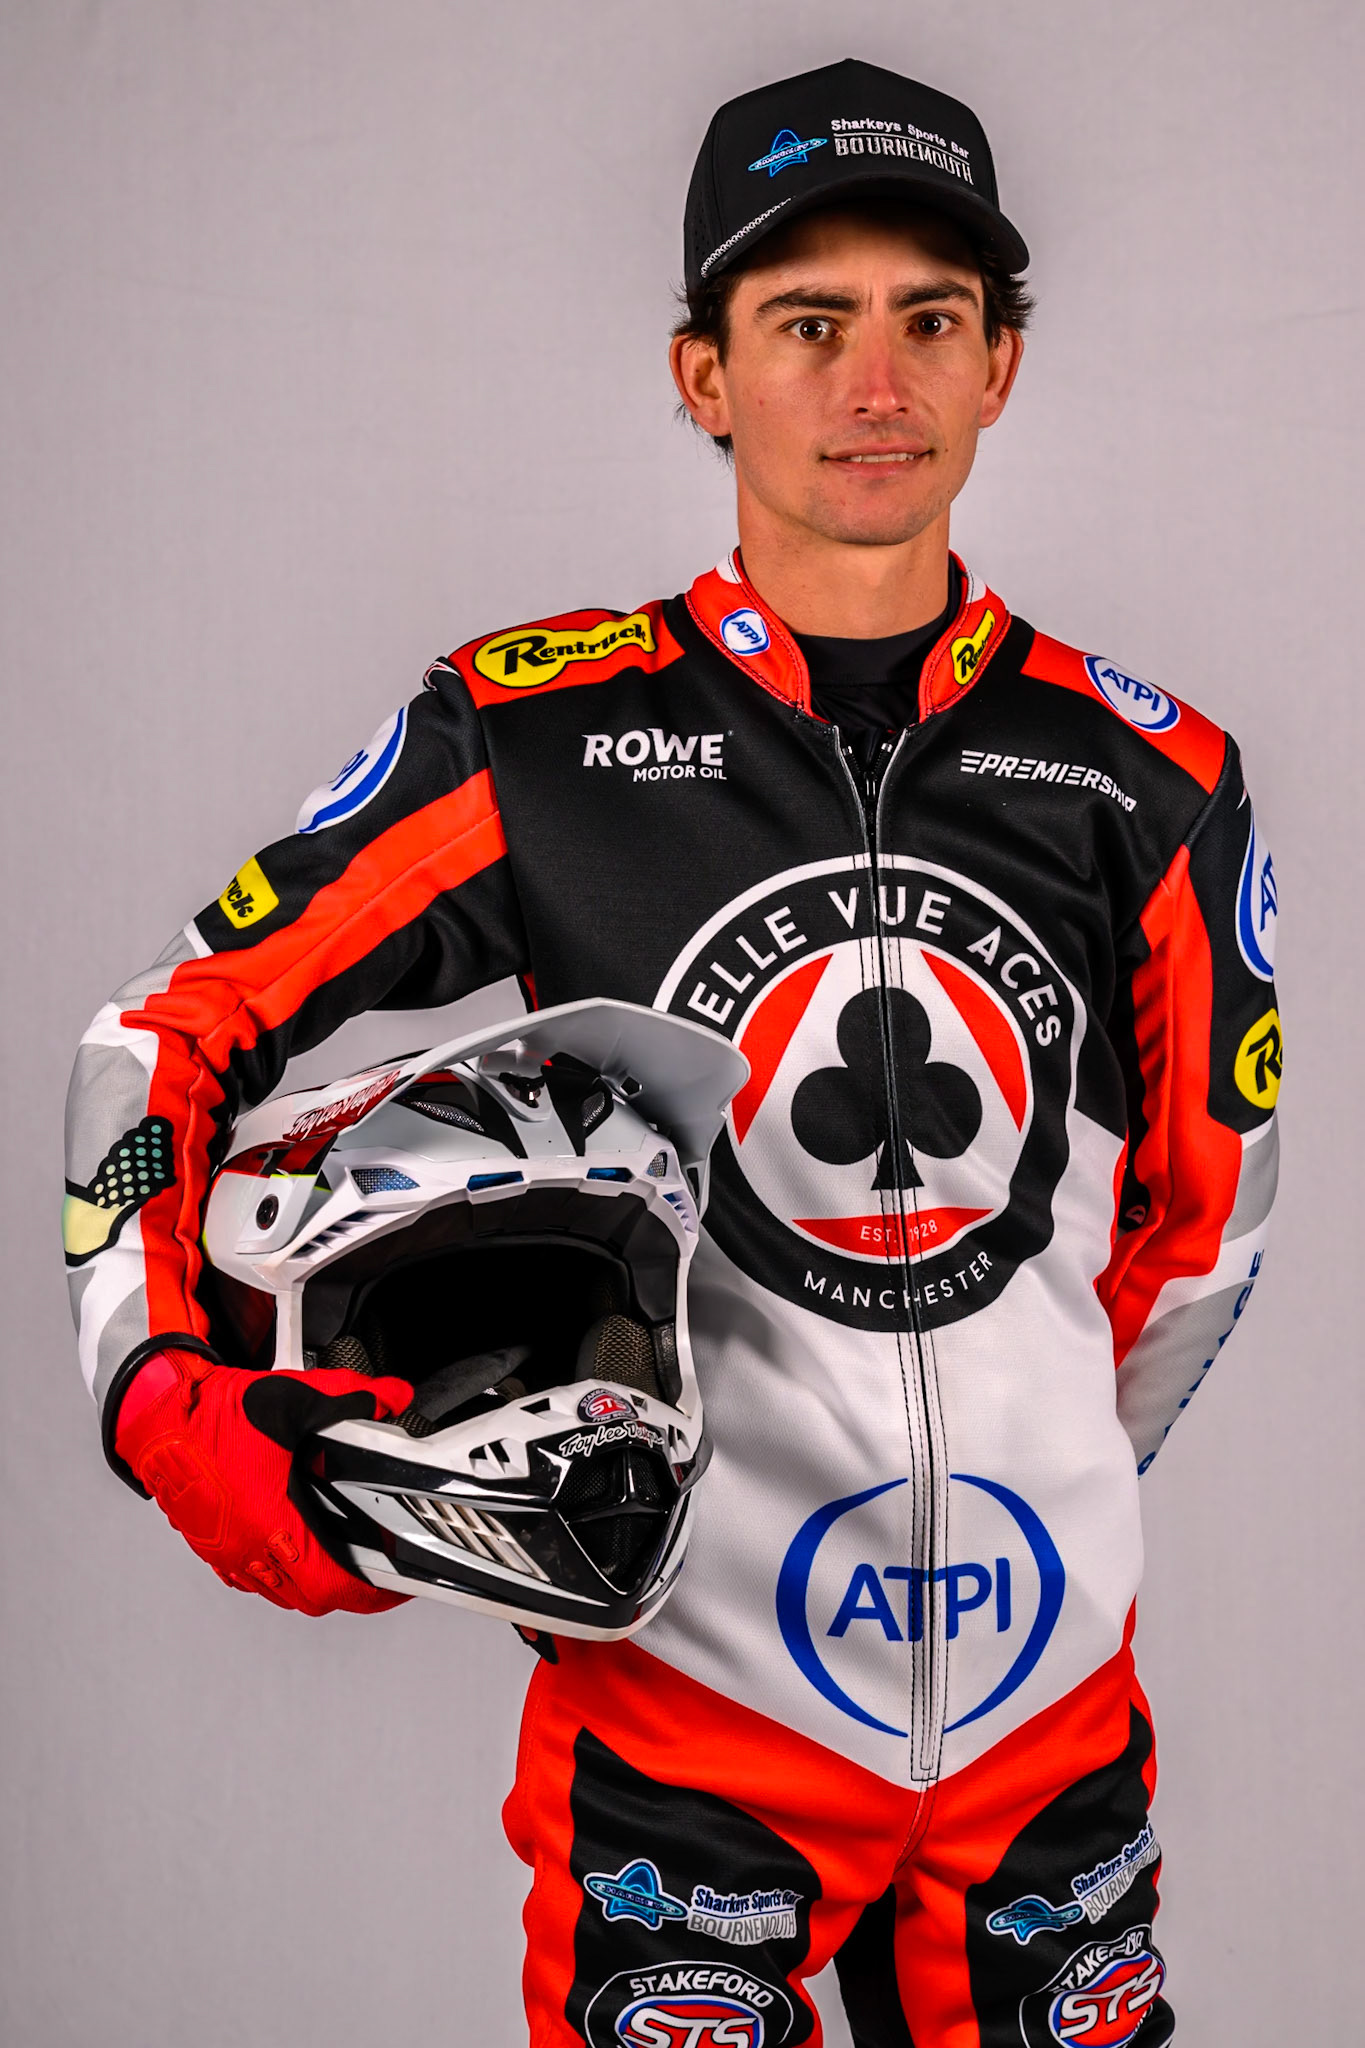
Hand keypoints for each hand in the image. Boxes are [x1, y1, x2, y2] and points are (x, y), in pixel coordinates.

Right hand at [115, 1349, 413, 1615]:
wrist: (159, 1417)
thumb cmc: (213, 1416)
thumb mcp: (295, 1397)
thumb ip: (350, 1397)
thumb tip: (390, 1396)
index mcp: (271, 1523)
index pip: (332, 1585)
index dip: (371, 1593)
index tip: (393, 1586)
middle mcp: (247, 1547)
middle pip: (310, 1598)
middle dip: (348, 1591)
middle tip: (375, 1573)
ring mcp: (226, 1550)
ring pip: (279, 1592)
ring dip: (312, 1584)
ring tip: (340, 1562)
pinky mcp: (211, 1543)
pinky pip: (251, 1577)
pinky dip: (277, 1573)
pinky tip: (290, 1546)